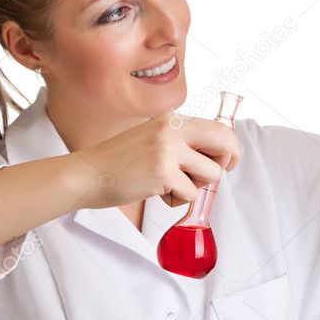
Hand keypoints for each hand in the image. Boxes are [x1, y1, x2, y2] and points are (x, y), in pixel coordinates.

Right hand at [71, 112, 242, 209]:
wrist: (88, 174)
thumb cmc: (120, 162)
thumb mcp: (153, 138)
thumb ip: (181, 140)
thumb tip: (218, 153)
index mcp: (173, 119)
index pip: (219, 128)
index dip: (230, 148)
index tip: (226, 161)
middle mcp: (173, 129)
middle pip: (225, 144)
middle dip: (225, 164)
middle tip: (208, 176)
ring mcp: (168, 150)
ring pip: (211, 174)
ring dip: (195, 186)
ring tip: (169, 184)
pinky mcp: (162, 173)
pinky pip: (190, 193)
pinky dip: (176, 200)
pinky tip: (156, 192)